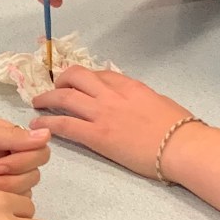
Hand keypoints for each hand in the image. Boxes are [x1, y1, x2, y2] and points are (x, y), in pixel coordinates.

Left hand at [30, 66, 192, 179]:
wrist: (182, 146)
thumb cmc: (180, 128)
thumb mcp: (158, 101)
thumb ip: (139, 98)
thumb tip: (131, 100)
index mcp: (129, 85)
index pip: (99, 74)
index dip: (84, 77)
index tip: (77, 83)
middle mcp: (111, 94)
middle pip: (76, 77)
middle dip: (61, 80)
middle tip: (54, 89)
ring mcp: (102, 113)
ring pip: (64, 97)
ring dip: (47, 98)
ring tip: (37, 104)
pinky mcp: (97, 136)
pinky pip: (66, 124)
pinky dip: (47, 122)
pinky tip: (37, 125)